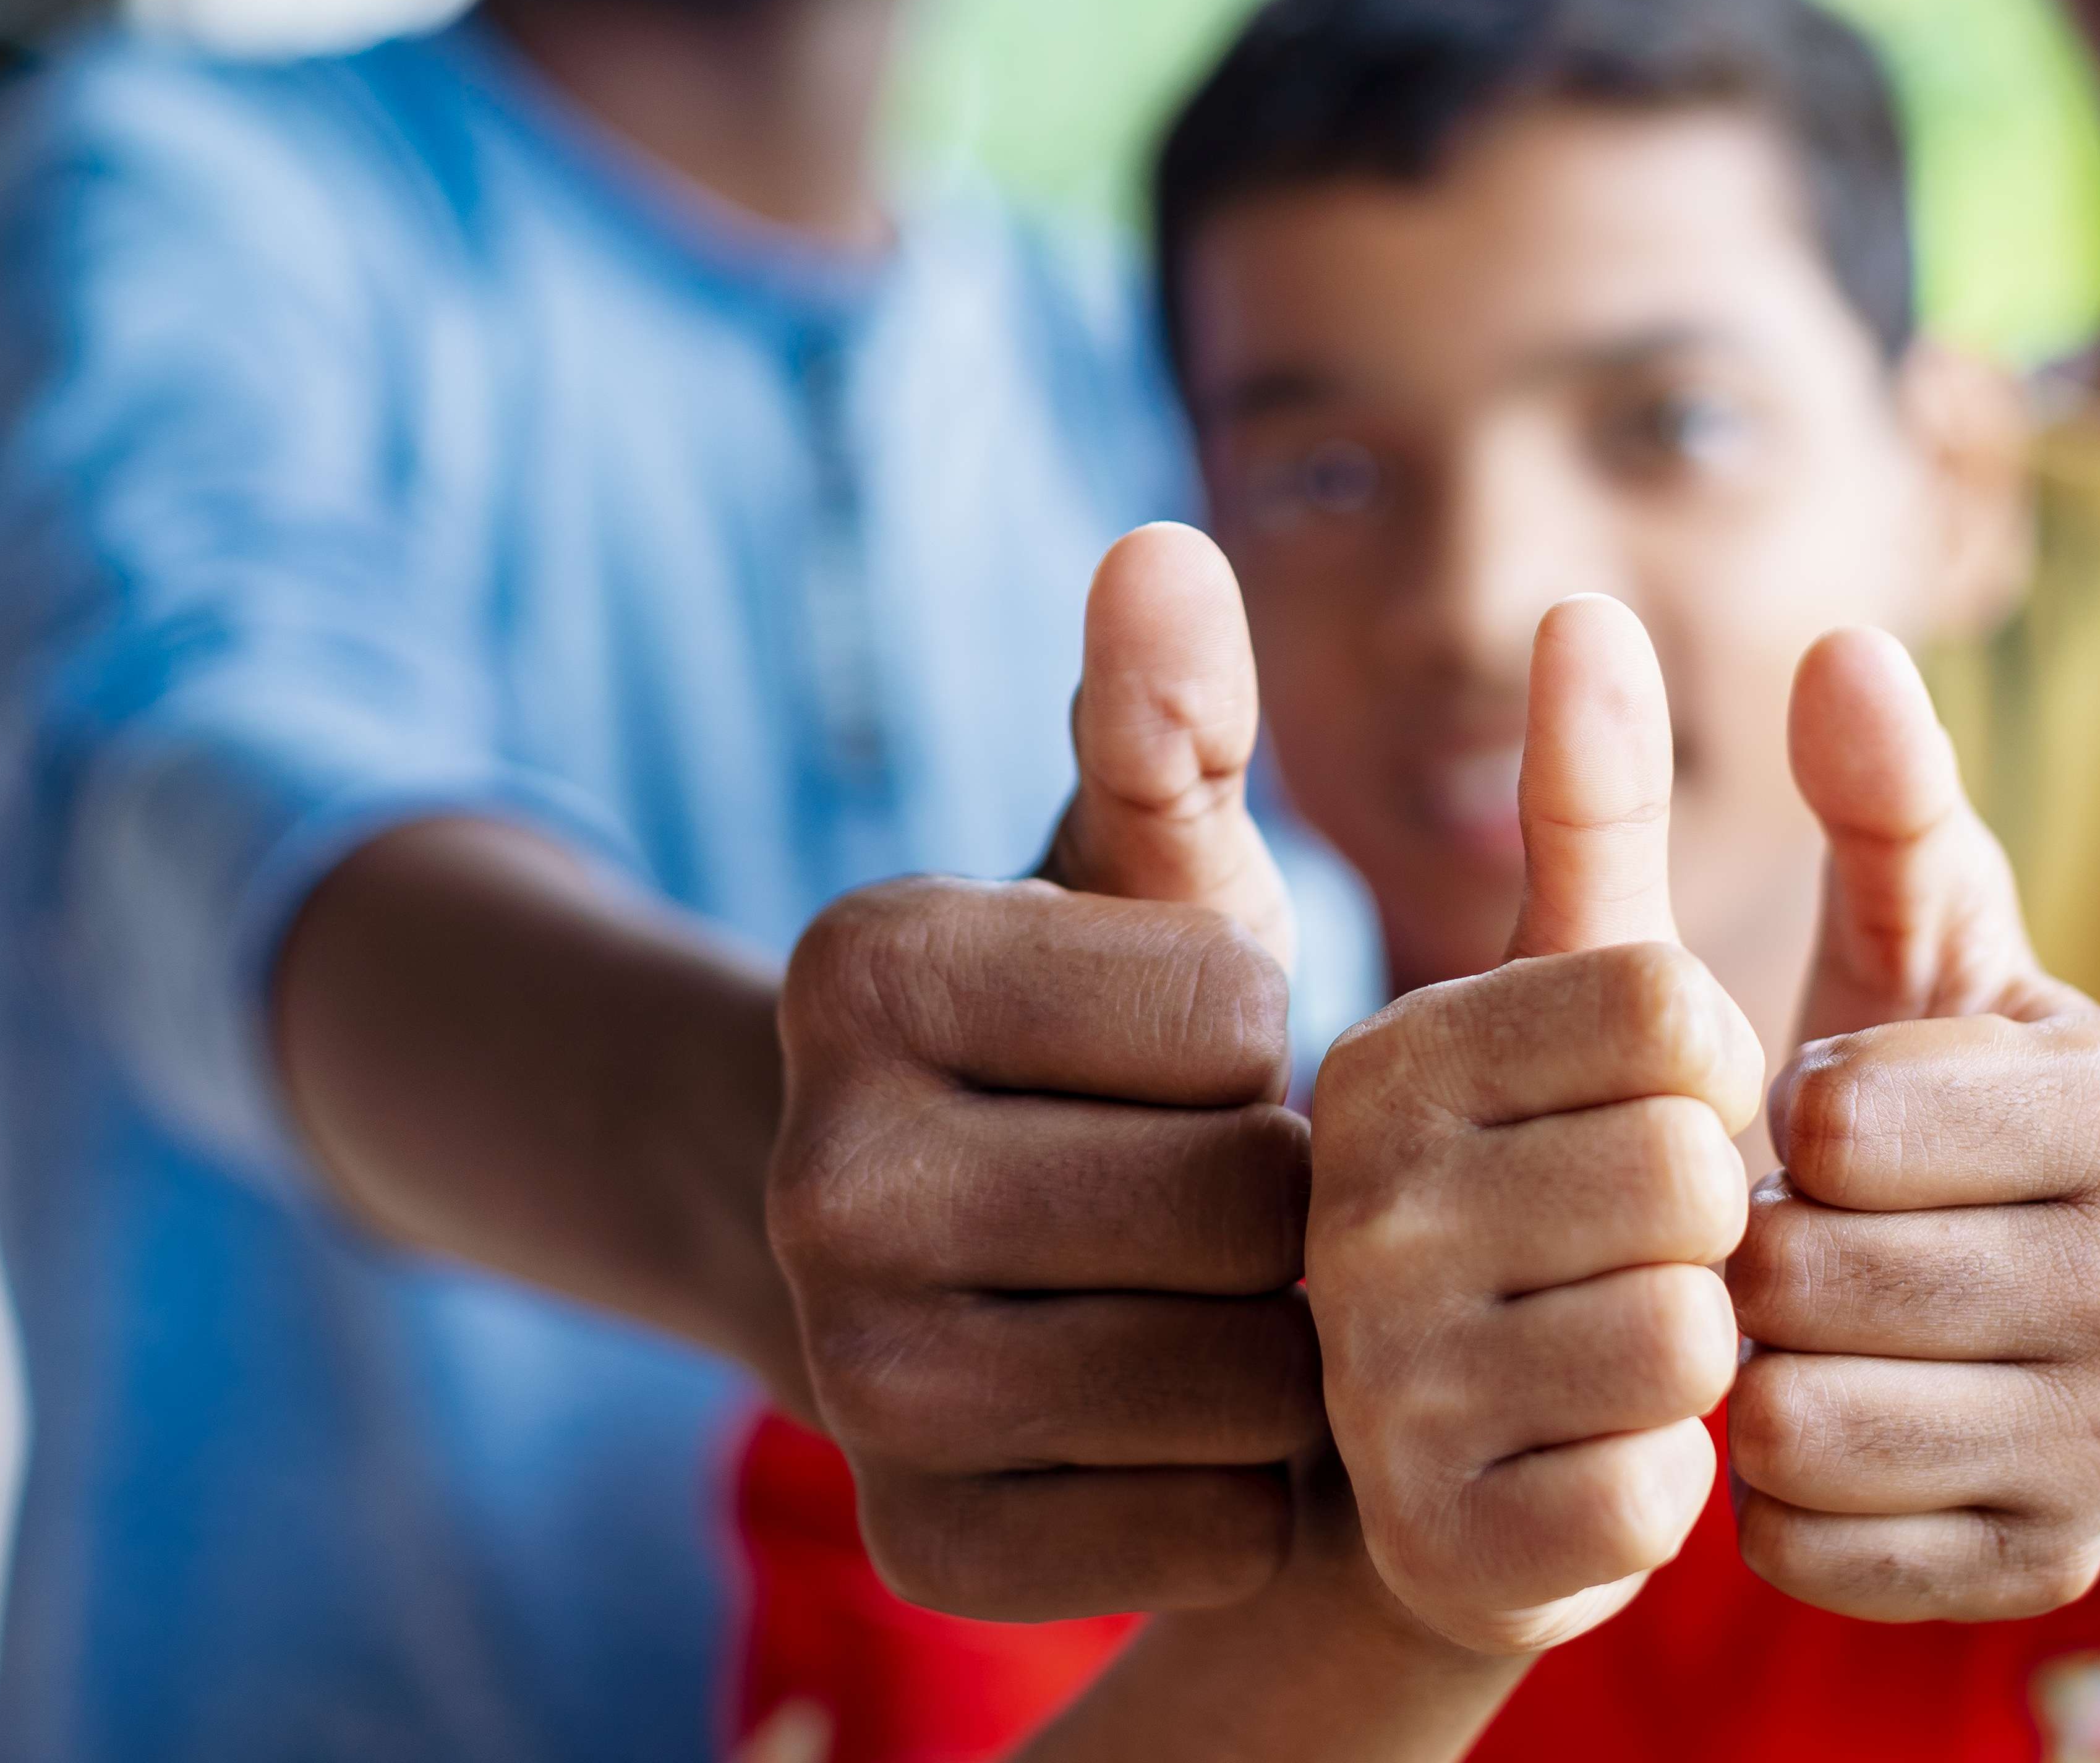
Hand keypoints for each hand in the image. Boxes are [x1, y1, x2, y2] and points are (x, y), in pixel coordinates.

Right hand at [770, 526, 1321, 1621]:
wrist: (926, 1242)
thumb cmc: (1079, 1026)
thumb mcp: (1123, 866)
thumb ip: (1165, 723)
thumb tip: (1168, 552)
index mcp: (860, 972)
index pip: (1233, 1011)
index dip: (1260, 1028)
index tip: (1178, 1041)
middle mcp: (817, 1179)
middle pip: (1241, 1209)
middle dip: (1281, 1194)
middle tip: (1219, 1186)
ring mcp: (852, 1383)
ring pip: (1240, 1384)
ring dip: (1278, 1344)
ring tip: (1213, 1294)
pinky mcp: (926, 1547)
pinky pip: (1205, 1533)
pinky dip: (1239, 1485)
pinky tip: (1183, 1411)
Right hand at [1307, 598, 1766, 1654]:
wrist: (1418, 1462)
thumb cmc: (1521, 1187)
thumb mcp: (1550, 989)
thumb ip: (1579, 801)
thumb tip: (1586, 601)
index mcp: (1390, 1052)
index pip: (1673, 1008)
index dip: (1708, 1069)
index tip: (1641, 1102)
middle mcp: (1352, 1208)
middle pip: (1692, 1174)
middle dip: (1704, 1215)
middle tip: (1621, 1241)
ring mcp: (1381, 1384)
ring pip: (1688, 1340)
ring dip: (1690, 1354)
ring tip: (1601, 1345)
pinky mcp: (1441, 1541)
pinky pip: (1659, 1493)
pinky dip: (1662, 1482)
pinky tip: (1587, 1459)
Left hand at [1725, 628, 2099, 1619]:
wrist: (2097, 1302)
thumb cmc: (1969, 1091)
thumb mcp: (1933, 935)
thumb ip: (1883, 798)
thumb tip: (1839, 644)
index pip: (1837, 1123)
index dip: (1786, 1110)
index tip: (1824, 1108)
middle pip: (1803, 1285)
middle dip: (1757, 1244)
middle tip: (1792, 1227)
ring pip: (1797, 1428)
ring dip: (1759, 1371)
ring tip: (1805, 1320)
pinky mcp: (2041, 1569)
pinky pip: (1809, 1548)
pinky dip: (1778, 1496)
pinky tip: (1827, 1421)